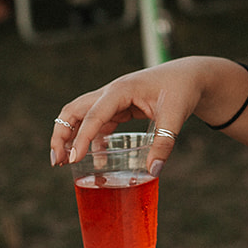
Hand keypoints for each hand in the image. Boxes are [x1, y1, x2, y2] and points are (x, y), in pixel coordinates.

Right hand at [50, 57, 210, 175]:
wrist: (191, 76)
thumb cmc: (182, 89)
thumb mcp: (176, 115)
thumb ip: (164, 142)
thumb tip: (152, 171)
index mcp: (121, 90)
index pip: (93, 115)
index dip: (81, 138)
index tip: (72, 159)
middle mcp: (111, 93)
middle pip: (74, 110)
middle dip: (61, 134)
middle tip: (57, 160)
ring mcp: (114, 100)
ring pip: (82, 116)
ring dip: (71, 137)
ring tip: (64, 162)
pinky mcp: (120, 107)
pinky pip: (99, 124)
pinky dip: (93, 140)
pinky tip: (97, 160)